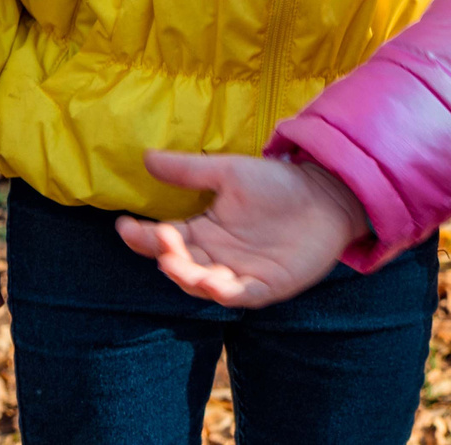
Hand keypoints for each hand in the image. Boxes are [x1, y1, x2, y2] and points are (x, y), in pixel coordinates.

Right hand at [115, 150, 369, 309]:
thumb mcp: (230, 172)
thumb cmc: (277, 184)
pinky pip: (241, 294)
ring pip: (203, 284)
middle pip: (180, 264)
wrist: (327, 193)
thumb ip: (189, 170)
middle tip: (158, 239)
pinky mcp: (267, 286)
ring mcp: (240, 274)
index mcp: (203, 232)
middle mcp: (216, 257)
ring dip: (188, 277)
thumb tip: (146, 156)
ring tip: (175, 263)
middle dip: (165, 256)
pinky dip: (226, 293)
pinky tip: (215, 284)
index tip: (123, 225)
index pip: (164, 239)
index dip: (142, 237)